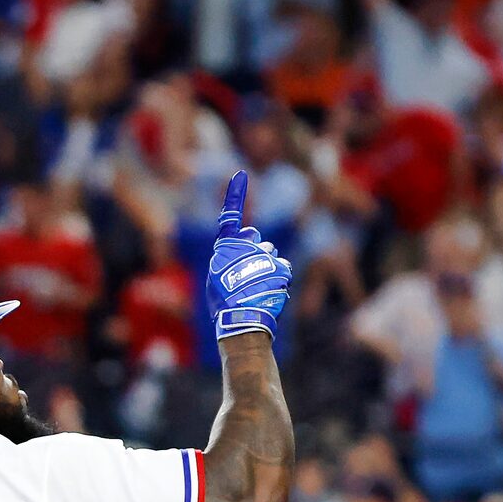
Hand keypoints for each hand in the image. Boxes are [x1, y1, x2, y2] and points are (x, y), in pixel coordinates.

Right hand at [202, 171, 292, 341]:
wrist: (242, 324)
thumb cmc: (226, 306)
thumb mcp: (218, 280)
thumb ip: (232, 253)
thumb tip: (253, 230)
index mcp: (224, 252)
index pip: (228, 220)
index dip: (234, 198)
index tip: (239, 177)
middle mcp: (244, 251)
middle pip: (256, 243)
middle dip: (258, 254)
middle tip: (251, 278)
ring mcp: (263, 259)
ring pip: (271, 256)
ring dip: (269, 268)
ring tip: (260, 291)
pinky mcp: (280, 269)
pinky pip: (283, 269)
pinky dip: (280, 280)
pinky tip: (272, 294)